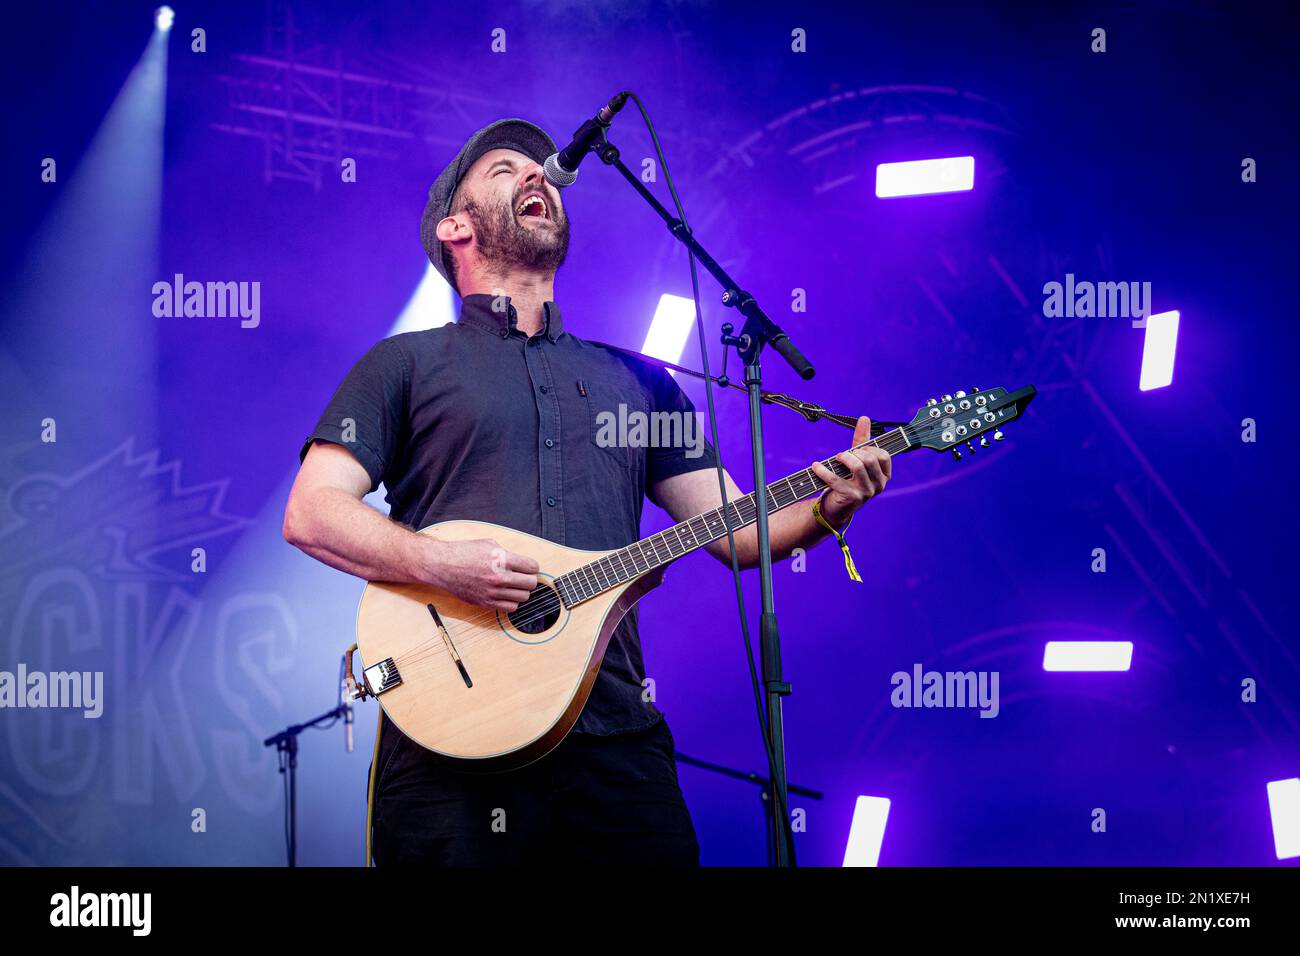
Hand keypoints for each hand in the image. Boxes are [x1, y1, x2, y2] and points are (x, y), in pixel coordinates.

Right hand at [423, 538, 539, 611]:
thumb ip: (507, 553)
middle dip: (529, 579)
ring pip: (523, 597)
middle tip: (523, 576)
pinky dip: (512, 602)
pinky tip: (506, 594)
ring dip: (521, 591)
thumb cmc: (463, 552)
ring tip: (514, 586)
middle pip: (530, 583)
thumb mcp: (489, 544)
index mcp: (501, 559)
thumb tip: (522, 562)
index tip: (529, 567)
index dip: (532, 566)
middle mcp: (499, 577)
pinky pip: (510, 608)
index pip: (532, 567)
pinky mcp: (486, 602)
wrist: (443, 565)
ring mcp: (492, 592)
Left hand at [810, 416, 891, 526]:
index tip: (857, 450)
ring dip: (843, 458)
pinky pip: (835, 478)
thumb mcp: (857, 460)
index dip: (868, 449)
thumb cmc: (848, 481)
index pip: (883, 455)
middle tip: (842, 456)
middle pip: (870, 459)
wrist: (836, 508)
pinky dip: (823, 470)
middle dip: (854, 453)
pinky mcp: (851, 498)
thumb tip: (864, 418)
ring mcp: (866, 493)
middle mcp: (879, 485)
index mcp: (884, 476)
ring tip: (836, 458)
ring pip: (858, 466)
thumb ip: (862, 440)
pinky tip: (815, 466)